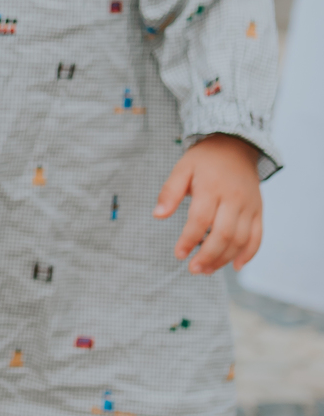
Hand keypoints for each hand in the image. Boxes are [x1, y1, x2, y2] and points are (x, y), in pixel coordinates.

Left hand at [154, 134, 262, 273]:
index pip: (200, 219)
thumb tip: (158, 215)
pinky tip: (235, 266)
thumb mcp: (182, 168)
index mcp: (212, 187)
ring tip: (206, 269)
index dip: (189, 240)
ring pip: (241, 239)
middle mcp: (234, 198)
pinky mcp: (258, 210)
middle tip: (193, 269)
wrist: (235, 145)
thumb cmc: (204, 160)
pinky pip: (258, 236)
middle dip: (208, 256)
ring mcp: (249, 206)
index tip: (179, 254)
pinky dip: (249, 254)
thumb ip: (169, 192)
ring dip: (224, 259)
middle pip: (224, 234)